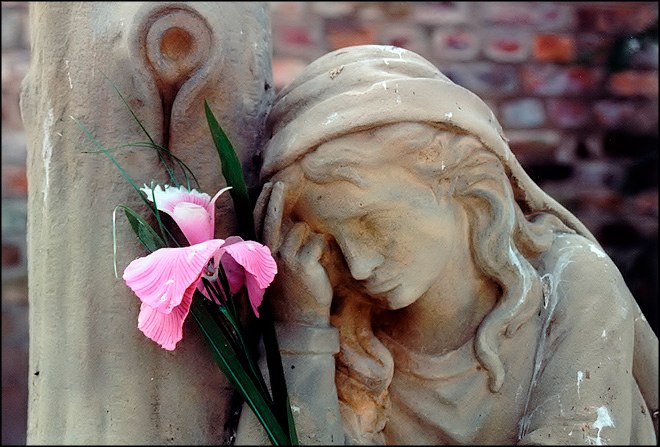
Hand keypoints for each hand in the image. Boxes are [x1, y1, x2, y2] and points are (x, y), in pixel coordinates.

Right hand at [262, 181, 333, 325]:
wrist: (299, 320)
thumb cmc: (292, 292)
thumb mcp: (280, 267)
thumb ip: (279, 246)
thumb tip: (285, 221)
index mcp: (263, 255)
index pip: (259, 223)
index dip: (263, 203)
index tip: (268, 187)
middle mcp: (270, 255)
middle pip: (272, 218)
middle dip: (275, 198)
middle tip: (280, 183)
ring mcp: (286, 259)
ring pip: (302, 229)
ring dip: (311, 239)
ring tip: (312, 260)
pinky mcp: (304, 264)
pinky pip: (318, 241)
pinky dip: (323, 249)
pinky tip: (320, 264)